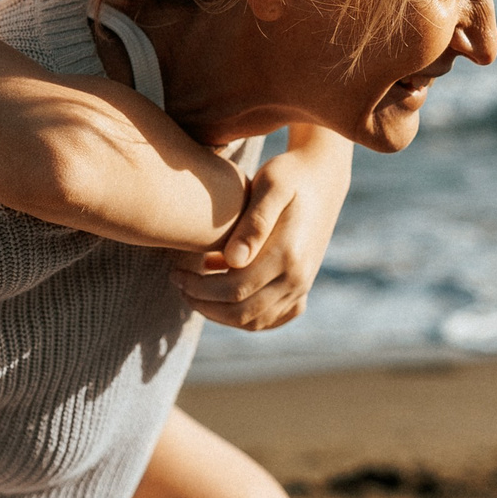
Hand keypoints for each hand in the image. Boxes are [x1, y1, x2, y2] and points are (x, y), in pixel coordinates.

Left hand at [173, 128, 352, 331]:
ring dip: (219, 314)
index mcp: (288, 255)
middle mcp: (298, 278)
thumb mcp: (271, 185)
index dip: (200, 288)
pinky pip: (270, 320)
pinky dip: (242, 317)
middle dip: (204, 304)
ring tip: (194, 292)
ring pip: (254, 322)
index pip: (235, 290)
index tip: (175, 274)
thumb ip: (254, 222)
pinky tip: (221, 298)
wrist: (321, 178)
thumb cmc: (288, 175)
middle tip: (179, 285)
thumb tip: (232, 260)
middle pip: (242, 312)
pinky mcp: (301, 291)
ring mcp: (302, 288)